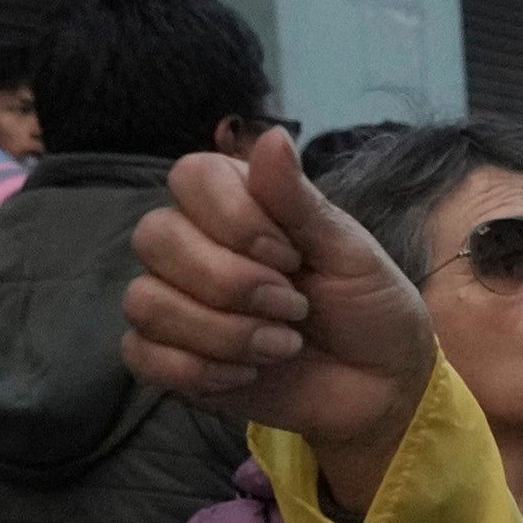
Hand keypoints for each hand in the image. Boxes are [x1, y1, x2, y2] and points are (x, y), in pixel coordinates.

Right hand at [126, 128, 434, 511]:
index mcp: (235, 203)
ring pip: (144, 300)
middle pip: (154, 237)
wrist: (381, 386)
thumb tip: (271, 136)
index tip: (291, 254)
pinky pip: (141, 354)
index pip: (189, 176)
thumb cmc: (368, 306)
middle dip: (230, 281)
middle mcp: (193, 245)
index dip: (233, 217)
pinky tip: (247, 372)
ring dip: (222, 331)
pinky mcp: (171, 358)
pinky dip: (199, 369)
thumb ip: (299, 200)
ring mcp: (175, 301)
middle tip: (294, 306)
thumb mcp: (348, 250)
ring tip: (283, 346)